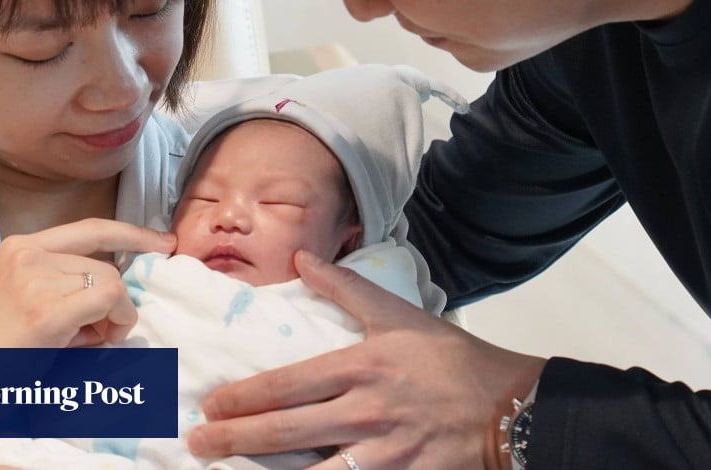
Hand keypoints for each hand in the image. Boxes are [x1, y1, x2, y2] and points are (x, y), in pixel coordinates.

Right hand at [0, 218, 175, 348]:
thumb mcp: (29, 299)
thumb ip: (68, 283)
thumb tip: (121, 286)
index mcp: (21, 246)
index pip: (92, 228)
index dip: (133, 233)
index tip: (162, 243)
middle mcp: (27, 253)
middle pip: (107, 265)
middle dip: (115, 302)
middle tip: (97, 335)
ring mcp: (34, 278)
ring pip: (112, 283)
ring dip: (113, 319)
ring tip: (84, 343)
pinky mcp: (44, 309)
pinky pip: (110, 300)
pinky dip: (117, 322)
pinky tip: (96, 342)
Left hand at [188, 251, 545, 469]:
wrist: (511, 407)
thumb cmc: (453, 361)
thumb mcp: (398, 315)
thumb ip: (344, 289)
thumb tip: (303, 259)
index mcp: (360, 367)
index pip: (286, 384)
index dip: (243, 397)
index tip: (211, 404)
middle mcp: (364, 411)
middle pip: (285, 430)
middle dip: (234, 438)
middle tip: (199, 443)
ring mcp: (382, 454)